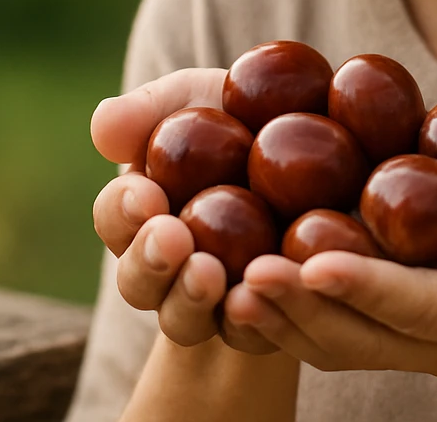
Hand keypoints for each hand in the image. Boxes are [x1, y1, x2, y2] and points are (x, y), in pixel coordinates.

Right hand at [90, 69, 278, 354]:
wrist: (334, 144)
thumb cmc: (251, 115)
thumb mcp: (201, 101)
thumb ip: (151, 111)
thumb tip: (102, 124)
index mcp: (146, 212)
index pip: (117, 219)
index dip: (123, 211)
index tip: (145, 193)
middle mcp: (172, 265)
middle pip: (138, 283)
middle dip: (149, 261)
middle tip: (173, 236)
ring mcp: (218, 299)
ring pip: (183, 320)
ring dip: (188, 297)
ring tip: (209, 271)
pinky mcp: (269, 318)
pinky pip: (253, 334)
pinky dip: (252, 319)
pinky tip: (265, 292)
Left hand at [223, 134, 436, 376]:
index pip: (423, 307)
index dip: (368, 288)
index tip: (313, 261)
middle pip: (367, 338)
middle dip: (304, 310)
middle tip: (245, 275)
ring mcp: (410, 344)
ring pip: (337, 347)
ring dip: (281, 322)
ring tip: (226, 286)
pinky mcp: (380, 331)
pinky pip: (327, 336)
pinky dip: (282, 316)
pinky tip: (235, 283)